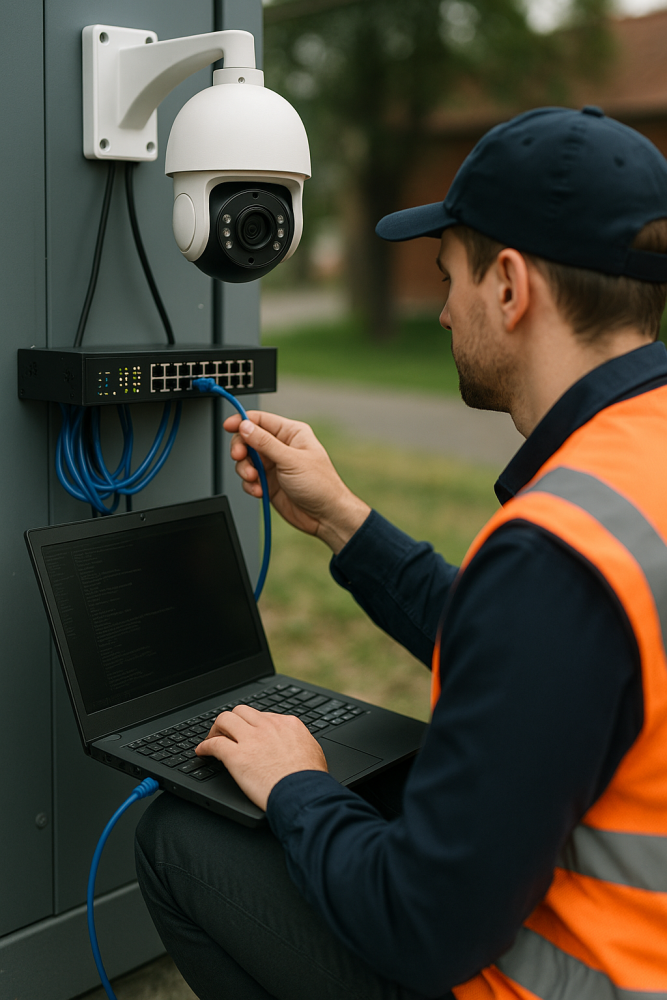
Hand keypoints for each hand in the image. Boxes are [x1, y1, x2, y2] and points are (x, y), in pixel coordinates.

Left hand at [196, 706, 327, 810]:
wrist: (304, 793)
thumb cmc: (311, 779)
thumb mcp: (313, 751)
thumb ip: (300, 742)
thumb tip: (294, 744)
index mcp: (287, 724)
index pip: (261, 716)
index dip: (251, 725)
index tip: (246, 733)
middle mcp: (268, 726)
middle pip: (240, 711)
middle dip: (232, 721)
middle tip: (226, 733)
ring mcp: (251, 739)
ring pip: (224, 719)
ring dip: (216, 729)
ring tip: (212, 739)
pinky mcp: (237, 756)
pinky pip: (214, 744)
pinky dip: (205, 747)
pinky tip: (202, 752)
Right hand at [224, 410, 369, 553]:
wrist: (326, 516)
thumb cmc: (321, 486)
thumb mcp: (291, 460)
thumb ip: (265, 443)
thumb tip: (245, 426)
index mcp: (291, 434)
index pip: (260, 420)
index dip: (242, 421)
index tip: (228, 426)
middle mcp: (281, 447)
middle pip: (248, 440)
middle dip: (241, 450)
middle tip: (240, 458)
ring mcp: (274, 465)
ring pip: (246, 460)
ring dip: (245, 470)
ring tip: (254, 479)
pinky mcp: (269, 482)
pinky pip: (249, 479)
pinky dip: (250, 485)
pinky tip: (259, 490)